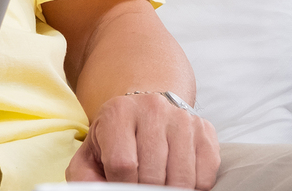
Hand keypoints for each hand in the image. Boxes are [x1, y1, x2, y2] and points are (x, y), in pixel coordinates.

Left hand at [66, 92, 219, 188]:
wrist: (143, 110)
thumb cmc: (115, 139)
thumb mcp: (91, 153)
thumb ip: (86, 177)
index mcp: (118, 111)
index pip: (123, 164)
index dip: (122, 185)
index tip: (122, 187)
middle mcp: (152, 108)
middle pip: (153, 174)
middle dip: (145, 189)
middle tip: (139, 186)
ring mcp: (182, 119)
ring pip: (181, 178)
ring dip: (168, 190)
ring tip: (155, 183)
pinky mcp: (205, 131)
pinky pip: (204, 178)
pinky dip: (192, 188)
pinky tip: (174, 176)